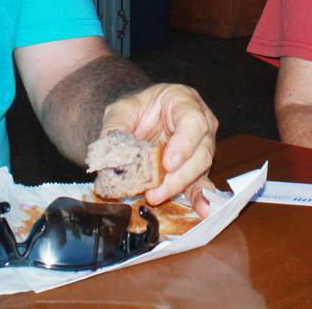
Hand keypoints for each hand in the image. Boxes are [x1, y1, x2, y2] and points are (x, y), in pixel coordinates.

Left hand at [101, 83, 218, 215]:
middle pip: (201, 150)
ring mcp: (202, 146)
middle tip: (156, 189)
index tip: (168, 163)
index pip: (193, 121)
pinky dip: (200, 197)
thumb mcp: (123, 109)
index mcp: (185, 101)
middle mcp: (201, 123)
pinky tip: (202, 209)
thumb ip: (117, 127)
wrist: (142, 116)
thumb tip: (109, 152)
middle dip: (179, 174)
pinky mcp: (197, 167)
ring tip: (156, 196)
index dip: (184, 144)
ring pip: (200, 168)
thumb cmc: (138, 108)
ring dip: (178, 186)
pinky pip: (201, 183)